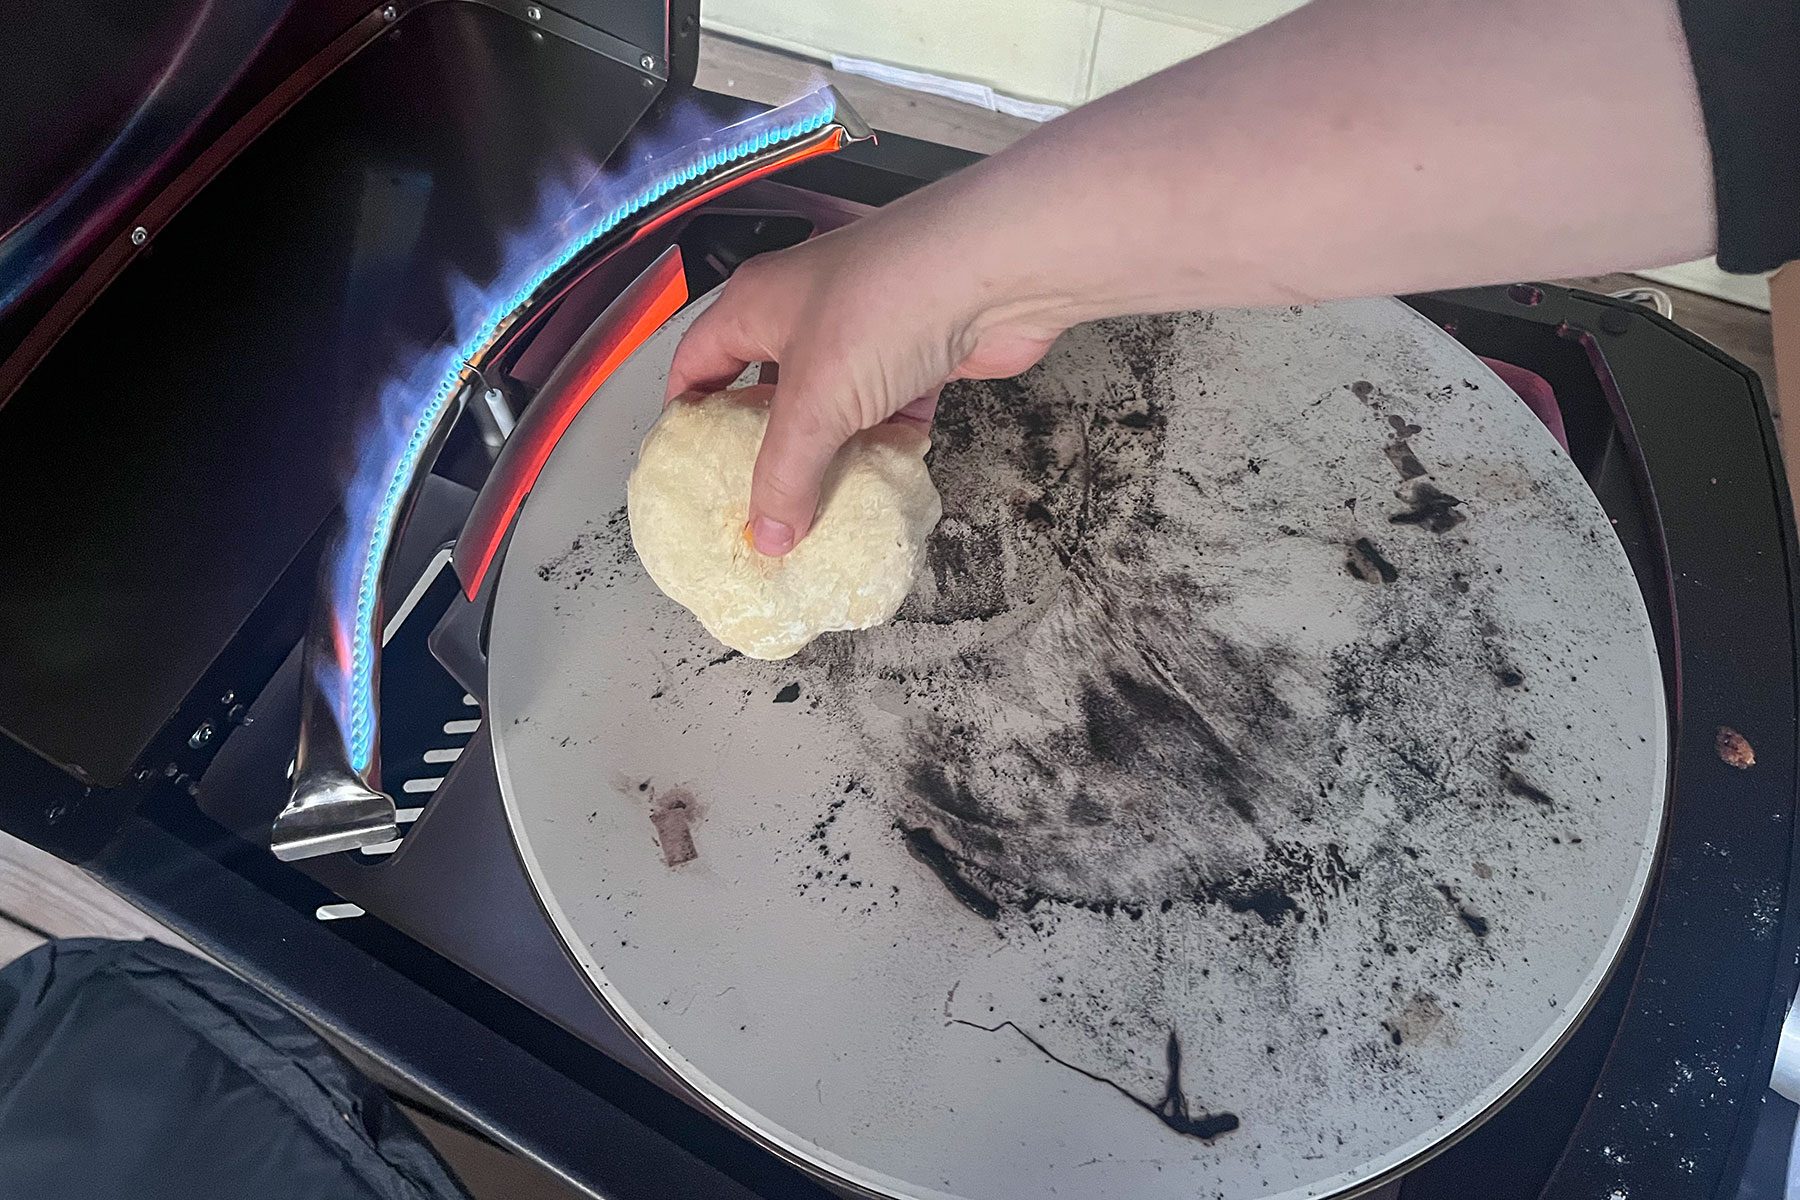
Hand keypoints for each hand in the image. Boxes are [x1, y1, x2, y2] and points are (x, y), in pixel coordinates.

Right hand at [664, 206, 1064, 554]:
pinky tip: (878, 487)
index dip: (686, 416)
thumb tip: (767, 537)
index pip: (698, 363)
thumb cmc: (885, 304)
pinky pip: (888, 413)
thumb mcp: (813, 401)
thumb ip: (784, 474)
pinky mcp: (917, 355)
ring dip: (828, 456)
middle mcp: (804, 315)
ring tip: (813, 513)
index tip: (686, 471)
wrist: (995, 273)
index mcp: (756, 306)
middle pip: (767, 394)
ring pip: (832, 410)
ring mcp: (864, 334)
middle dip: (764, 451)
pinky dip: (884, 447)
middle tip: (755, 508)